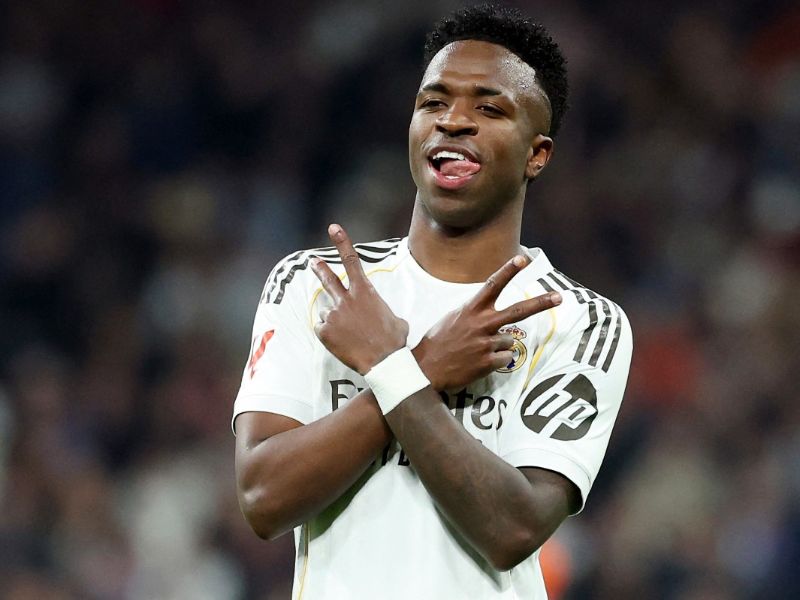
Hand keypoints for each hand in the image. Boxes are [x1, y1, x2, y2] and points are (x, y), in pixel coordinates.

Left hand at [311, 224, 408, 374]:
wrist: (384, 362)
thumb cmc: (394, 341)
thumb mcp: (396, 319)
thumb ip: (383, 311)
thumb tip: (383, 316)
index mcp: (365, 292)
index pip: (352, 261)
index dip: (342, 242)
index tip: (333, 228)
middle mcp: (346, 300)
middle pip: (329, 279)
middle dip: (320, 269)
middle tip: (313, 262)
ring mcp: (334, 315)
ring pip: (329, 312)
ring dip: (336, 321)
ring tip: (350, 335)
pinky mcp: (325, 331)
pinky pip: (323, 329)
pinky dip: (330, 336)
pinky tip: (343, 343)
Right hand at [412, 255, 560, 389]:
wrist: (425, 370)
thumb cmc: (437, 343)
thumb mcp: (452, 319)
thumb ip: (473, 313)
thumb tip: (490, 312)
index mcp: (470, 310)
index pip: (492, 285)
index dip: (508, 271)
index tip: (523, 260)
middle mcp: (481, 324)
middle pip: (518, 311)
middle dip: (540, 302)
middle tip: (559, 297)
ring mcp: (486, 343)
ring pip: (509, 341)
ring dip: (498, 347)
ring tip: (477, 351)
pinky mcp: (488, 362)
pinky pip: (504, 359)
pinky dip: (495, 362)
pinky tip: (478, 363)